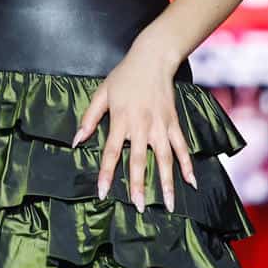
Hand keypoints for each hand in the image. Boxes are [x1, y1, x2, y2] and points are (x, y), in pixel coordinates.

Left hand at [73, 39, 195, 211]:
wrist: (152, 59)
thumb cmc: (123, 77)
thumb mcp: (101, 93)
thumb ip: (89, 118)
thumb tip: (76, 141)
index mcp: (121, 120)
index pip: (112, 152)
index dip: (107, 174)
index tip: (103, 193)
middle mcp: (141, 126)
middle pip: (140, 160)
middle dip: (139, 185)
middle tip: (139, 208)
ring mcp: (160, 125)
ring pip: (165, 158)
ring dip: (167, 182)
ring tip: (169, 205)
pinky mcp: (173, 123)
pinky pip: (182, 147)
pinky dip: (188, 164)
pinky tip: (191, 182)